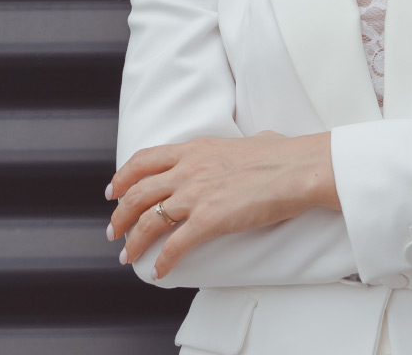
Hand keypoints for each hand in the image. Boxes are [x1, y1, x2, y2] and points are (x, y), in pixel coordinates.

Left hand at [105, 131, 339, 279]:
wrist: (298, 169)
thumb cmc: (284, 155)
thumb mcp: (252, 141)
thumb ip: (240, 147)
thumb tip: (254, 145)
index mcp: (197, 148)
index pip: (145, 159)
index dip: (123, 176)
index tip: (113, 190)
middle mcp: (189, 169)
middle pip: (137, 192)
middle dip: (119, 214)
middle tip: (114, 230)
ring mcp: (197, 194)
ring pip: (148, 220)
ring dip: (133, 241)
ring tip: (128, 255)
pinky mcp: (209, 220)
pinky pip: (174, 246)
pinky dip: (162, 262)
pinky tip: (160, 271)